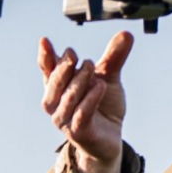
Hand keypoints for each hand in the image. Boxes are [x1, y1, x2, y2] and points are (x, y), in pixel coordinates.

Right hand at [38, 31, 133, 172]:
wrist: (110, 138)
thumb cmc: (102, 107)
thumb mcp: (108, 78)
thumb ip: (113, 58)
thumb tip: (126, 34)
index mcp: (59, 88)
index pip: (47, 70)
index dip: (45, 56)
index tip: (45, 41)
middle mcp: (57, 104)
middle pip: (54, 83)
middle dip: (64, 67)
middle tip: (77, 54)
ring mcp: (66, 120)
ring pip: (68, 98)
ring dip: (79, 81)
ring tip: (92, 67)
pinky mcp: (79, 133)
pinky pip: (81, 115)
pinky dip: (89, 100)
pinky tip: (99, 86)